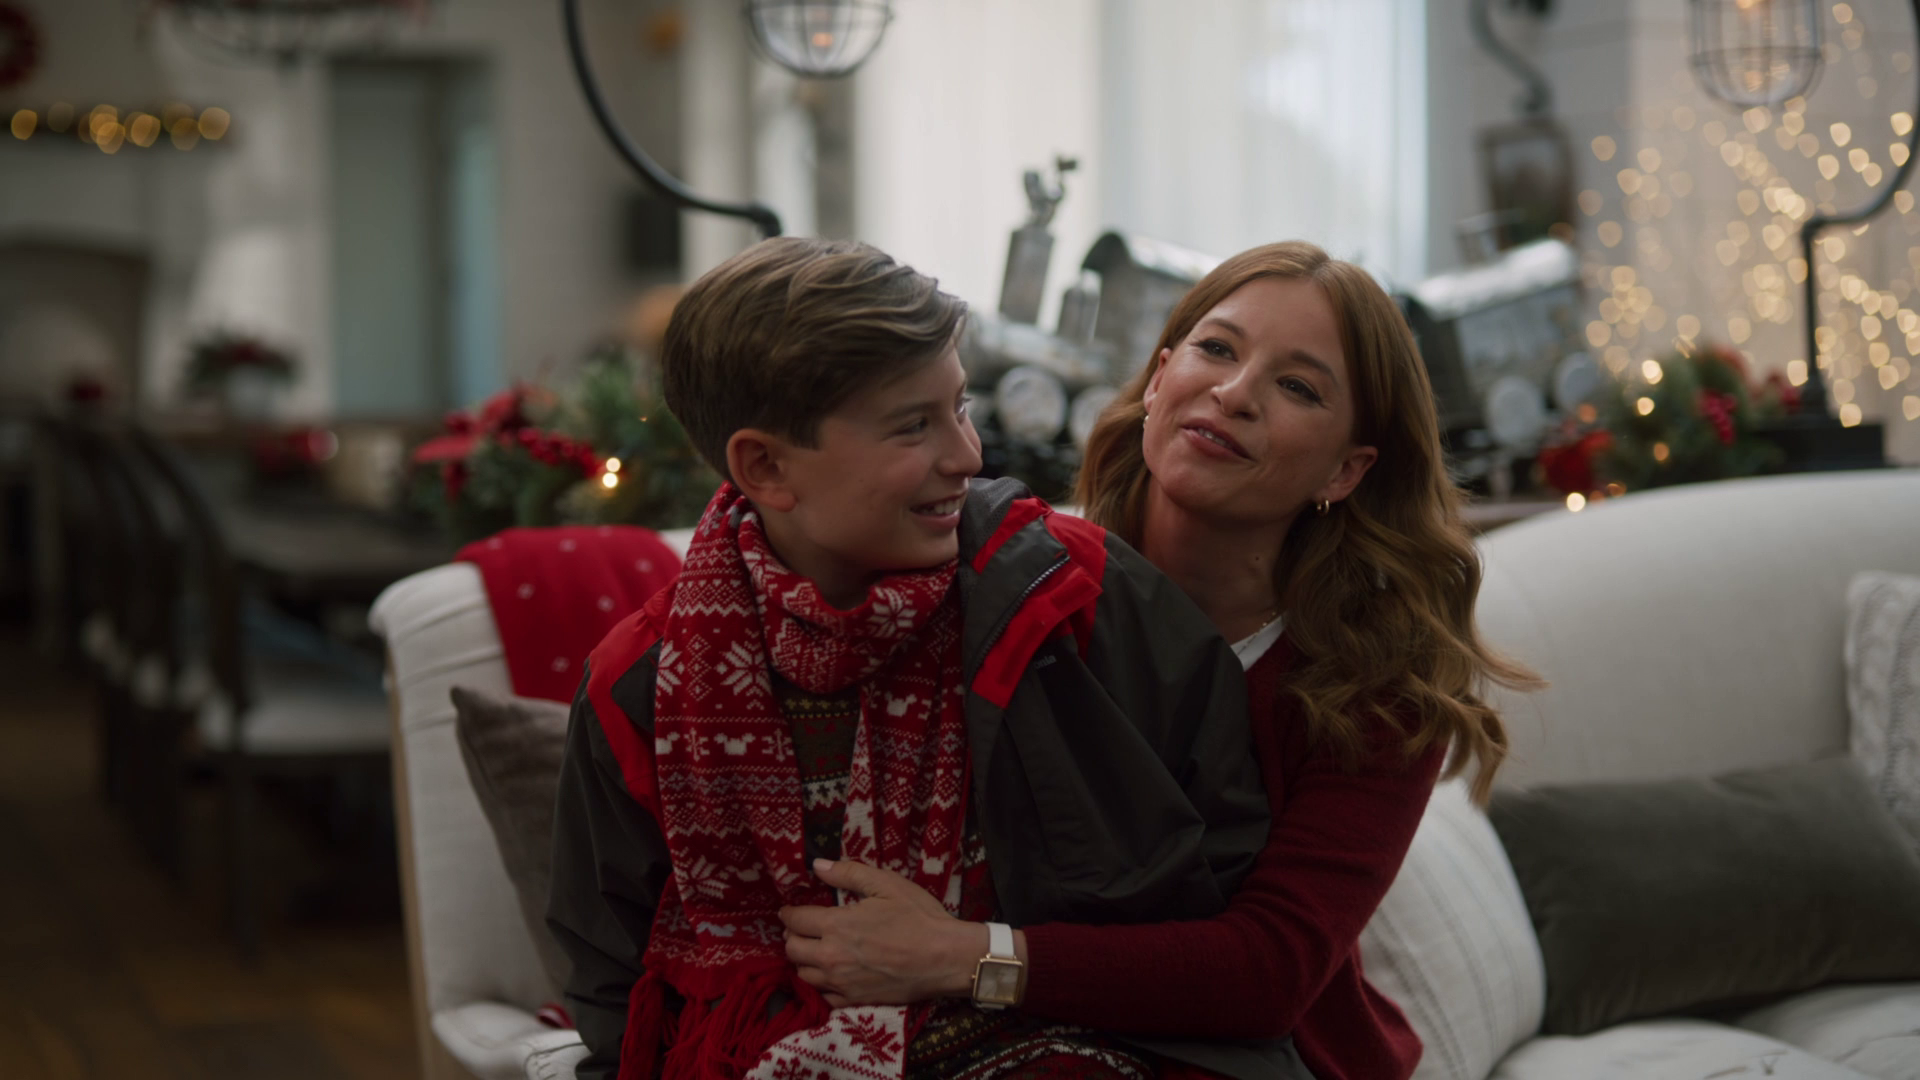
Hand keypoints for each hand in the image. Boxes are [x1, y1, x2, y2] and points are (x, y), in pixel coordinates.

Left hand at [779, 858, 985, 1006]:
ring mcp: (842, 982)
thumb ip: (848, 873)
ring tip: (812, 950)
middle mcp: (831, 957)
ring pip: (803, 975)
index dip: (788, 913)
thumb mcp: (886, 884)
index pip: (795, 920)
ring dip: (802, 961)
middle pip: (792, 950)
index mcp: (836, 925)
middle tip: (799, 929)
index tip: (788, 910)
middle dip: (791, 937)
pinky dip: (819, 985)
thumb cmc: (918, 917)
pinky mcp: (855, 1000)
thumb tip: (818, 866)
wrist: (945, 958)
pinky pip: (823, 996)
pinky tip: (828, 975)